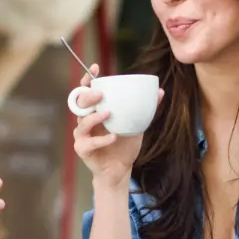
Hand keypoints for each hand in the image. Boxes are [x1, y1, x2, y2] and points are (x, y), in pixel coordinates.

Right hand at [72, 64, 162, 189]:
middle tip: (101, 94)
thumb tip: (160, 92)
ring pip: (82, 122)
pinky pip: (89, 143)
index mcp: (95, 111)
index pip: (87, 91)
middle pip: (79, 104)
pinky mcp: (83, 149)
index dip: (88, 79)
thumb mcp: (137, 124)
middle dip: (88, 96)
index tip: (96, 68)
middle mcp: (85, 121)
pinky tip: (113, 137)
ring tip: (108, 114)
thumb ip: (145, 109)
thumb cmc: (124, 145)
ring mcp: (82, 135)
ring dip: (94, 116)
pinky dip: (102, 140)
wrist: (120, 170)